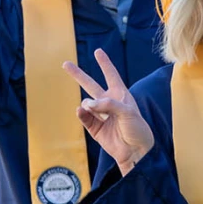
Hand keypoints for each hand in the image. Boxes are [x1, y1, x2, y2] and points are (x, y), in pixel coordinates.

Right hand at [63, 49, 153, 174]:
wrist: (136, 151)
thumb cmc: (137, 128)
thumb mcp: (128, 112)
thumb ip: (108, 104)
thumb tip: (87, 104)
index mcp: (120, 95)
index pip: (111, 75)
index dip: (104, 63)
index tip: (98, 51)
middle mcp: (109, 103)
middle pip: (91, 85)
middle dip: (78, 75)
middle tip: (65, 64)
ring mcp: (101, 116)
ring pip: (87, 103)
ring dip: (88, 104)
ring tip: (95, 110)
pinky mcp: (95, 128)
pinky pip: (84, 118)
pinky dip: (82, 114)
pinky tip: (81, 110)